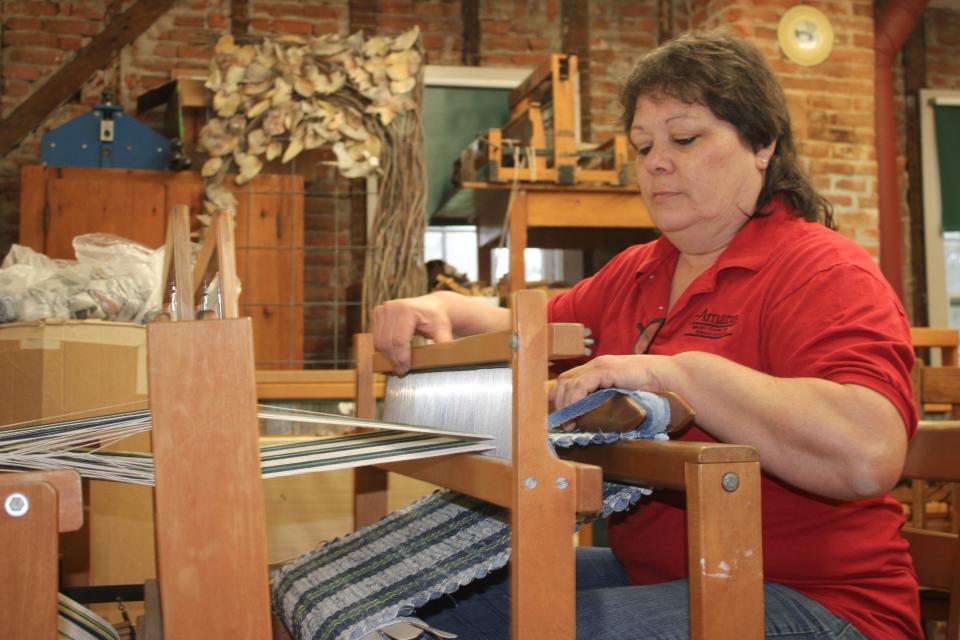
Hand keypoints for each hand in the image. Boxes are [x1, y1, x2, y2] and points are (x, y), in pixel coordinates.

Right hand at [371, 295, 453, 374]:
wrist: (431, 306)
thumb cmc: (437, 319)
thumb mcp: (443, 330)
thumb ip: (444, 343)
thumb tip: (446, 358)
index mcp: (406, 310)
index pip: (398, 341)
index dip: (401, 358)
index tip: (406, 370)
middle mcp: (391, 307)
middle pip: (386, 342)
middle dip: (393, 360)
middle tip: (401, 372)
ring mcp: (382, 309)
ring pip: (379, 342)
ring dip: (387, 357)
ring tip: (398, 365)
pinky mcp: (377, 313)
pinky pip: (376, 338)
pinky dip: (383, 350)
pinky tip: (393, 355)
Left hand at [549, 355, 668, 422]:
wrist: (673, 378)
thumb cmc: (654, 390)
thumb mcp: (625, 397)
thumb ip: (610, 404)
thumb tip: (597, 425)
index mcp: (598, 370)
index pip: (568, 381)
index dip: (560, 399)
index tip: (560, 418)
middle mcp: (595, 366)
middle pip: (564, 381)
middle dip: (558, 403)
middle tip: (561, 423)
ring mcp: (600, 366)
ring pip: (568, 382)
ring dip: (565, 405)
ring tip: (569, 423)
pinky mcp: (607, 370)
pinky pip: (581, 384)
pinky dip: (575, 399)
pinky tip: (576, 413)